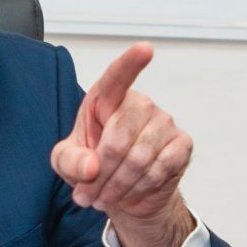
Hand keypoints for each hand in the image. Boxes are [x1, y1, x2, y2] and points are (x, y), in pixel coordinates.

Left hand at [50, 42, 195, 246]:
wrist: (124, 194)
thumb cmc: (94, 166)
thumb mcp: (65, 164)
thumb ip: (70, 161)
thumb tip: (91, 166)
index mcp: (106, 99)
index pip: (117, 77)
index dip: (131, 63)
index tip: (145, 49)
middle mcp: (139, 104)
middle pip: (120, 136)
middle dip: (102, 173)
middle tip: (90, 194)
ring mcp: (163, 122)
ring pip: (140, 157)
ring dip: (118, 185)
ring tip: (105, 197)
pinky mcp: (181, 144)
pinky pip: (161, 168)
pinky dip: (140, 187)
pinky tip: (131, 192)